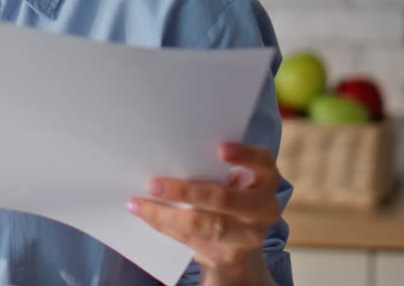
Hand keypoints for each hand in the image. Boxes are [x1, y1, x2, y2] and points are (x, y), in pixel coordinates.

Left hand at [127, 143, 280, 278]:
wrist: (238, 245)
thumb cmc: (225, 196)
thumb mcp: (227, 179)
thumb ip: (208, 167)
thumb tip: (161, 153)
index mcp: (266, 179)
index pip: (262, 162)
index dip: (243, 154)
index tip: (219, 148)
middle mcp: (263, 207)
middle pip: (223, 198)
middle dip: (185, 191)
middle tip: (153, 184)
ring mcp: (249, 236)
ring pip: (203, 224)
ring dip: (165, 214)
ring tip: (138, 204)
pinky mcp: (229, 255)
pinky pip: (191, 239)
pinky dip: (165, 225)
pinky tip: (145, 215)